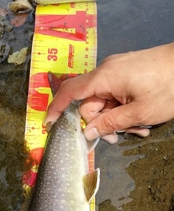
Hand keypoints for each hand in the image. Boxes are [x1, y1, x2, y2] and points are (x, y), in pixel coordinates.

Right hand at [45, 43, 173, 142]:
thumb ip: (110, 123)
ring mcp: (117, 72)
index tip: (49, 125)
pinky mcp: (126, 75)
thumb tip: (88, 132)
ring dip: (116, 120)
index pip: (70, 92)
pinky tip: (139, 121)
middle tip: (116, 139)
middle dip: (101, 124)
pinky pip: (116, 97)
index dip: (56, 109)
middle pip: (90, 104)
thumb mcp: (139, 112)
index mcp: (105, 77)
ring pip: (105, 103)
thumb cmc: (169, 86)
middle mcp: (107, 72)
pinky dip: (123, 112)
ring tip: (138, 129)